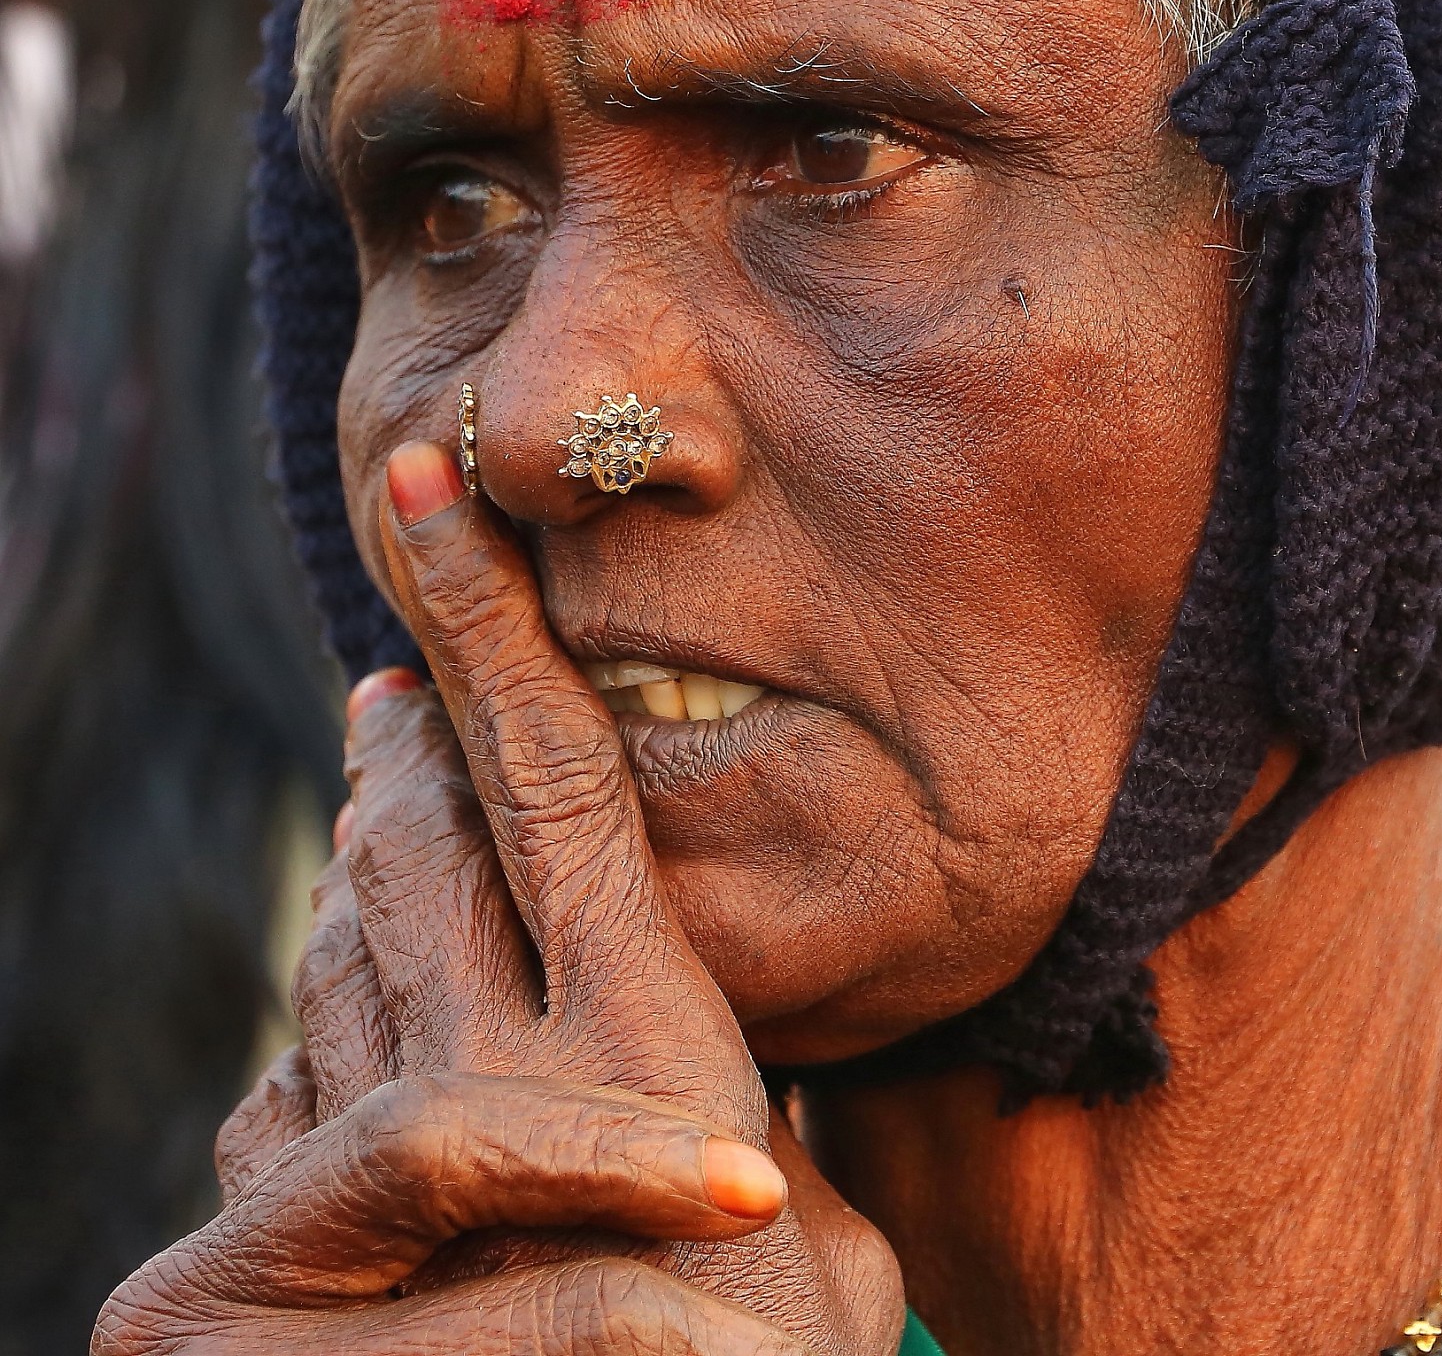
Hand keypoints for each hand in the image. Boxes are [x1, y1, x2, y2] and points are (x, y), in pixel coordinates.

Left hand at [97, 444, 904, 1351]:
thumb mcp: (823, 1264)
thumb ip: (776, 1160)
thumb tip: (754, 1134)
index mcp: (653, 1023)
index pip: (555, 772)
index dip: (489, 624)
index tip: (422, 494)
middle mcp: (517, 1054)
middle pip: (421, 832)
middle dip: (404, 735)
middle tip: (390, 677)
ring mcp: (410, 1138)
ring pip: (348, 937)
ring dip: (358, 861)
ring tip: (375, 794)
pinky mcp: (333, 1222)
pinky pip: (301, 1084)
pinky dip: (324, 1028)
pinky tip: (337, 1016)